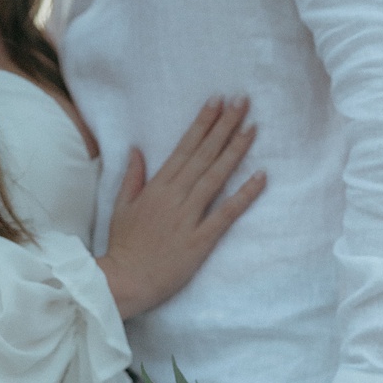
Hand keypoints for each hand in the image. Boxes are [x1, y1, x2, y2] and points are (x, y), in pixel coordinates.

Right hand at [97, 97, 265, 318]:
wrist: (124, 281)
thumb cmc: (124, 247)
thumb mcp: (121, 207)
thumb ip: (132, 177)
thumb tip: (137, 150)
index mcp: (157, 187)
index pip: (184, 148)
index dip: (202, 123)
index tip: (217, 101)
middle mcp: (174, 197)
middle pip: (204, 155)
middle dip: (224, 126)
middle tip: (242, 101)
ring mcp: (188, 218)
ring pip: (215, 177)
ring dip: (235, 151)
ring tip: (253, 127)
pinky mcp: (200, 240)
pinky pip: (226, 214)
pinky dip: (244, 195)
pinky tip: (261, 177)